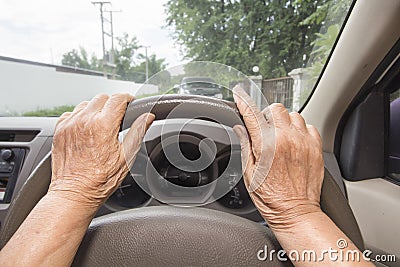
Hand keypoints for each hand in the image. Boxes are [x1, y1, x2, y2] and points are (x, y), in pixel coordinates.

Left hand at [49, 93, 154, 208]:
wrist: (74, 193)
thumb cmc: (101, 180)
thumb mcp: (127, 156)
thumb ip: (138, 131)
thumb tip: (148, 117)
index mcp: (103, 125)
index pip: (118, 99)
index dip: (128, 99)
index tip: (131, 103)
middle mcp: (84, 121)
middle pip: (102, 98)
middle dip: (113, 104)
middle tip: (118, 118)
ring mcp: (69, 124)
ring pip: (86, 104)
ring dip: (96, 110)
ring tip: (102, 126)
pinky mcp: (60, 130)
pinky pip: (72, 113)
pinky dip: (81, 117)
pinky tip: (87, 130)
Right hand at [233, 86, 323, 230]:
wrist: (296, 213)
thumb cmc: (270, 198)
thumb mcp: (249, 173)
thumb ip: (245, 146)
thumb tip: (240, 129)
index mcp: (266, 145)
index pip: (252, 114)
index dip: (243, 101)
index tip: (239, 93)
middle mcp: (286, 139)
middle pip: (276, 108)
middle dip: (267, 115)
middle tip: (264, 129)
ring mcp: (303, 142)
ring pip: (294, 115)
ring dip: (285, 122)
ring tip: (281, 137)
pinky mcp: (316, 148)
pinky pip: (309, 126)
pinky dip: (301, 130)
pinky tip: (295, 142)